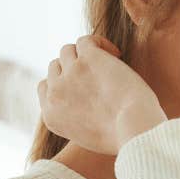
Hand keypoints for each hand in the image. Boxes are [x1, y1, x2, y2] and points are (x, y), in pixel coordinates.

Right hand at [36, 35, 166, 153]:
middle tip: (98, 75)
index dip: (62, 81)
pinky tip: (116, 55)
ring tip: (108, 63)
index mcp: (51, 116)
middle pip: (55, 66)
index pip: (45, 86)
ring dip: (85, 54)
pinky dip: (100, 44)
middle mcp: (55, 94)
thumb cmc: (121, 138)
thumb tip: (83, 102)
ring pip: (67, 51)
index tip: (83, 86)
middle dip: (73, 68)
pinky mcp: (88, 59)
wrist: (134, 130)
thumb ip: (75, 118)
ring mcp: (69, 74)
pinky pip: (86, 41)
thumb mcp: (87, 136)